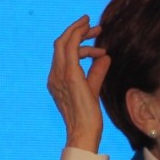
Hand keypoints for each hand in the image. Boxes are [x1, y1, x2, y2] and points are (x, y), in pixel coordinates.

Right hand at [46, 15, 110, 152]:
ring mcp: (60, 75)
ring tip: (98, 30)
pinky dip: (79, 36)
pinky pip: (72, 48)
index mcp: (57, 79)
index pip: (63, 53)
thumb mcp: (92, 89)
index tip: (94, 36)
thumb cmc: (87, 117)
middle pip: (61, 43)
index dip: (77, 41)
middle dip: (77, 31)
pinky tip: (91, 32)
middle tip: (95, 27)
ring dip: (80, 31)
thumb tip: (105, 57)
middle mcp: (54, 75)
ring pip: (64, 42)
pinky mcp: (70, 75)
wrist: (84, 132)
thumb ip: (96, 72)